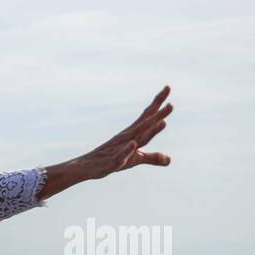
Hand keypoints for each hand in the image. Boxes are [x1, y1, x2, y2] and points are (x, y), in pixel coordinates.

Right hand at [41, 88, 172, 199]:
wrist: (85, 167)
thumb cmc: (110, 161)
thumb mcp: (134, 160)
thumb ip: (152, 158)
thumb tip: (169, 160)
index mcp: (133, 135)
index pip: (148, 117)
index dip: (158, 104)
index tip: (168, 87)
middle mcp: (127, 138)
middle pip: (145, 124)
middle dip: (159, 113)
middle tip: (170, 99)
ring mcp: (118, 149)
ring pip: (136, 137)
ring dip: (149, 130)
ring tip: (162, 121)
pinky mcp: (111, 162)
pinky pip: (119, 156)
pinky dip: (126, 151)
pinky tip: (132, 145)